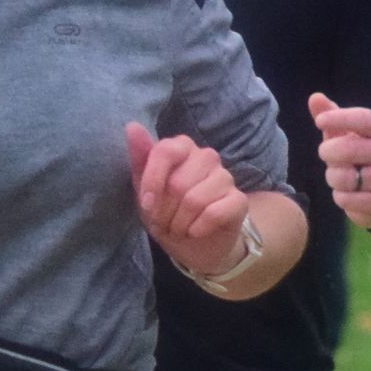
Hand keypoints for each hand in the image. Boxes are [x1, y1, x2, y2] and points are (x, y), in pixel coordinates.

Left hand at [127, 122, 248, 273]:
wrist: (193, 244)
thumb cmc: (166, 211)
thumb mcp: (144, 189)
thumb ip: (139, 158)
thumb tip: (132, 126)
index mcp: (182, 147)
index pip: (165, 151)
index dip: (152, 182)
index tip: (146, 205)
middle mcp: (206, 156)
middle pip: (178, 183)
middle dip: (164, 211)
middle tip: (163, 221)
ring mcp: (225, 177)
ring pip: (194, 200)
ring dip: (179, 223)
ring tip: (177, 228)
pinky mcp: (239, 200)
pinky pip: (213, 213)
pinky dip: (197, 229)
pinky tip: (195, 232)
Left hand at [309, 94, 370, 229]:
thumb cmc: (357, 158)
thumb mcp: (344, 135)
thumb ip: (330, 115)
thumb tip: (314, 97)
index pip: (365, 119)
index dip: (341, 118)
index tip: (319, 121)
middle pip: (348, 148)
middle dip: (327, 152)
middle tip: (325, 153)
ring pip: (344, 176)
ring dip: (333, 177)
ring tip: (339, 176)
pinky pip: (346, 198)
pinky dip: (340, 196)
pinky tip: (348, 193)